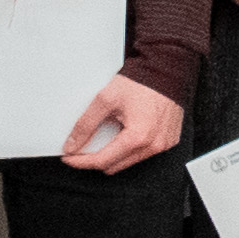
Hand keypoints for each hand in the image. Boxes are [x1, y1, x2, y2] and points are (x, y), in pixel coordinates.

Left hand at [57, 77, 185, 173]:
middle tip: (84, 148)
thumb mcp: (105, 100)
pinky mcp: (169, 141)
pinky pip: (144, 154)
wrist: (165, 70)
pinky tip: (125, 133)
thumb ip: (85, 125)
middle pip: (114, 166)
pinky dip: (130, 149)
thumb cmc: (140, 82)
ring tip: (108, 136)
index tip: (69, 158)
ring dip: (114, 154)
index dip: (81, 161)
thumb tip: (72, 145)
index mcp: (137, 137)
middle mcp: (153, 145)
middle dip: (96, 159)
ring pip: (129, 162)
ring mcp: (163, 145)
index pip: (102, 161)